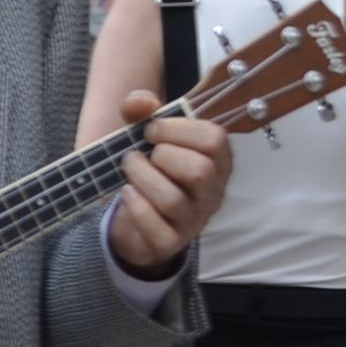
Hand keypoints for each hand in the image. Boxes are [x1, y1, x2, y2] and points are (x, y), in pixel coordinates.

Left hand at [102, 90, 230, 276]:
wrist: (136, 217)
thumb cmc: (152, 166)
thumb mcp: (148, 132)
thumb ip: (143, 108)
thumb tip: (138, 104)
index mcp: (217, 161)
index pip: (215, 139)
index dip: (178, 128)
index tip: (151, 130)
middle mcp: (213, 192)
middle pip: (200, 171)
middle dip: (163, 154)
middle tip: (144, 152)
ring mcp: (194, 220)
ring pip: (173, 200)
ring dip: (142, 176)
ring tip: (129, 167)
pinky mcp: (171, 242)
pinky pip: (156, 227)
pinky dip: (136, 205)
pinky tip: (128, 192)